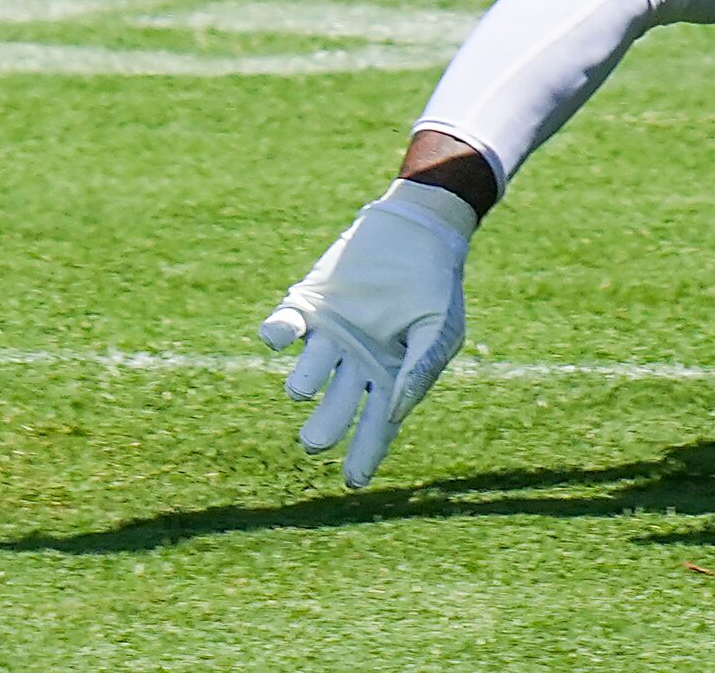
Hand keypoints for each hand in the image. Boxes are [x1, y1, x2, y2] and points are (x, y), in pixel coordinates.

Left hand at [259, 179, 474, 488]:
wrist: (417, 231)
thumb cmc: (435, 286)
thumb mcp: (440, 331)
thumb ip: (420, 370)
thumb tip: (393, 413)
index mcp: (388, 378)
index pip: (374, 426)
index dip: (364, 454)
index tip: (352, 482)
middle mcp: (354, 363)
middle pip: (336, 407)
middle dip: (324, 427)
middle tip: (314, 442)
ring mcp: (329, 335)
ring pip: (309, 371)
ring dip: (303, 382)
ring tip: (301, 391)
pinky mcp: (309, 304)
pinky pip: (286, 326)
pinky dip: (278, 333)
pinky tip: (275, 339)